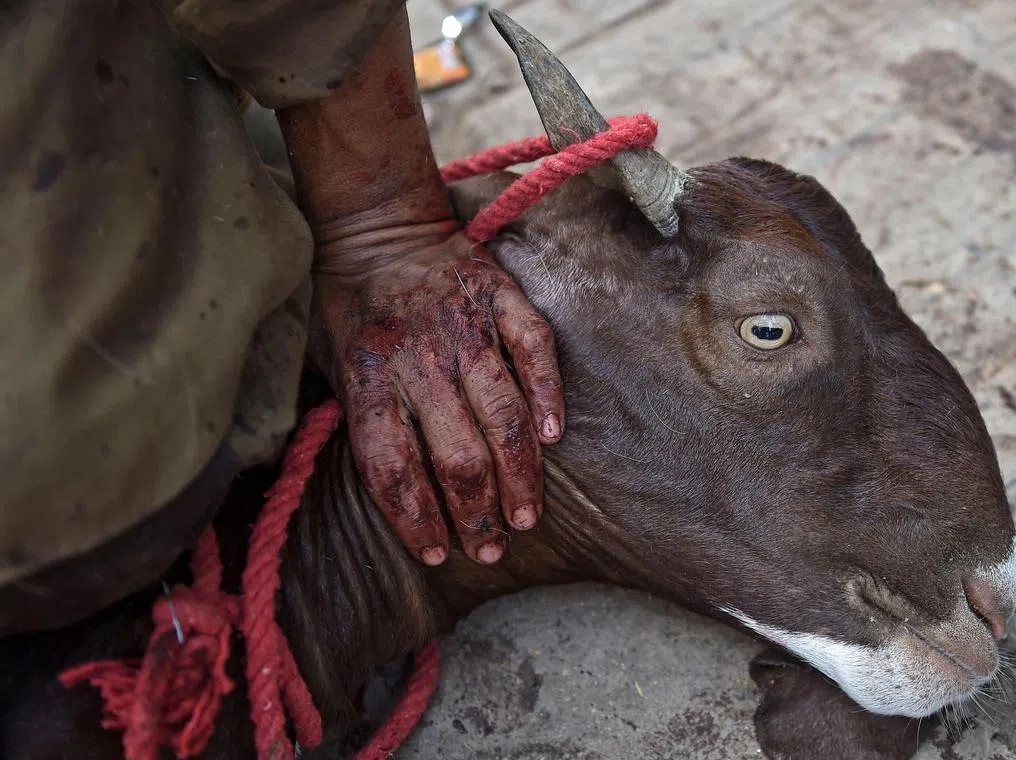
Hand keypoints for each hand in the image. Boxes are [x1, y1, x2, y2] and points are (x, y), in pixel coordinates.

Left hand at [309, 219, 563, 565]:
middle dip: (477, 514)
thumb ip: (354, 419)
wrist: (377, 227)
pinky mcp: (500, 300)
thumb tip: (387, 486)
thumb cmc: (348, 306)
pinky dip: (548, 394)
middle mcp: (420, 362)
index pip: (393, 469)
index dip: (416, 521)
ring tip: (525, 516)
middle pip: (457, 457)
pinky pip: (533, 351)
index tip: (436, 555)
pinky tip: (553, 436)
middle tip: (491, 546)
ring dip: (519, 476)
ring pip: (502, 417)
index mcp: (369, 380)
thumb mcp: (327, 364)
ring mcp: (465, 330)